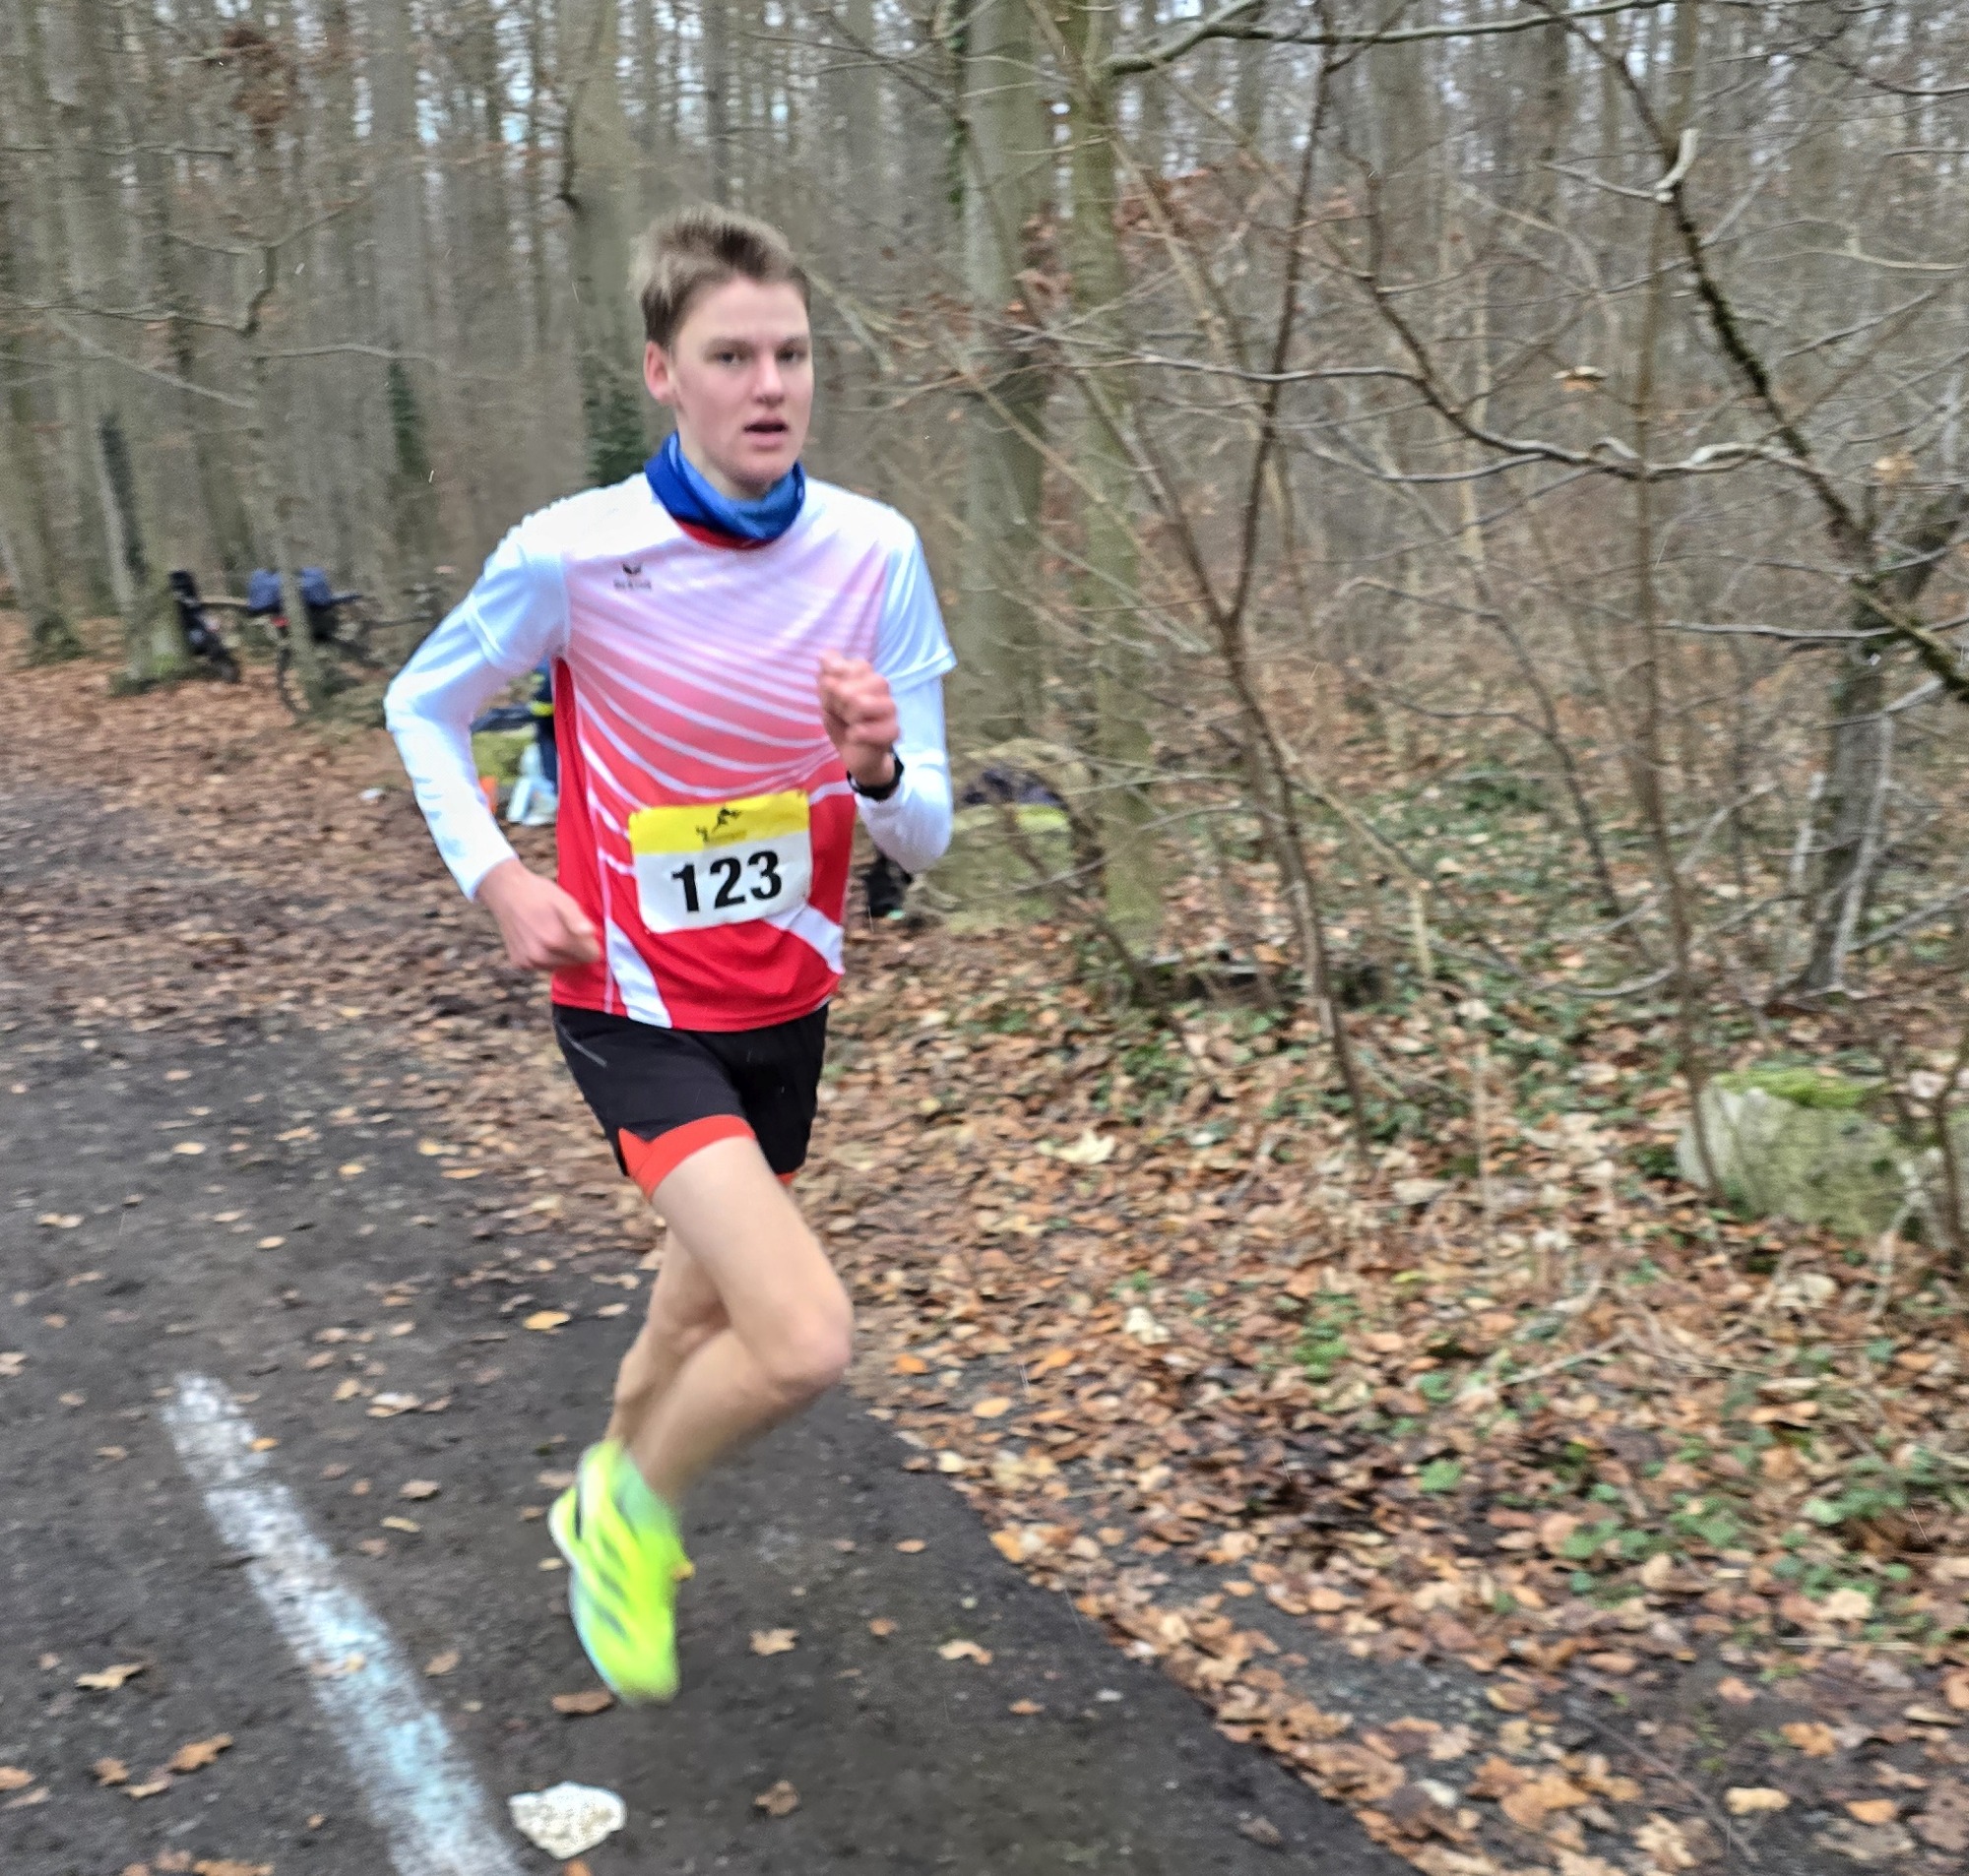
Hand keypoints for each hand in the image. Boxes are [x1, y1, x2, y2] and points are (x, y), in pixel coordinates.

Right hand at [475, 858, 601, 970]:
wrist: (507, 892)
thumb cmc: (538, 894)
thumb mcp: (564, 900)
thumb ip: (578, 919)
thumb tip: (590, 933)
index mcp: (556, 940)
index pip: (590, 956)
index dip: (590, 943)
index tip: (583, 932)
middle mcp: (541, 956)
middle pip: (576, 963)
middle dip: (576, 949)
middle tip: (564, 928)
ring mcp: (529, 962)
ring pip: (560, 966)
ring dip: (561, 954)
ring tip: (550, 932)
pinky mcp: (520, 964)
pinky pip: (543, 966)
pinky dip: (545, 957)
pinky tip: (539, 939)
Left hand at [817, 654, 898, 790]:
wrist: (854, 753)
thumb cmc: (841, 721)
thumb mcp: (827, 696)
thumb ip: (826, 674)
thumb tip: (824, 656)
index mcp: (865, 674)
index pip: (853, 664)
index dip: (835, 679)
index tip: (830, 691)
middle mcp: (881, 686)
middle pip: (853, 684)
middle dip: (838, 701)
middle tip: (840, 712)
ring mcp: (890, 708)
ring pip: (861, 703)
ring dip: (848, 716)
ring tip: (849, 723)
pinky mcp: (893, 730)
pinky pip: (869, 728)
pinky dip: (857, 734)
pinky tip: (854, 736)